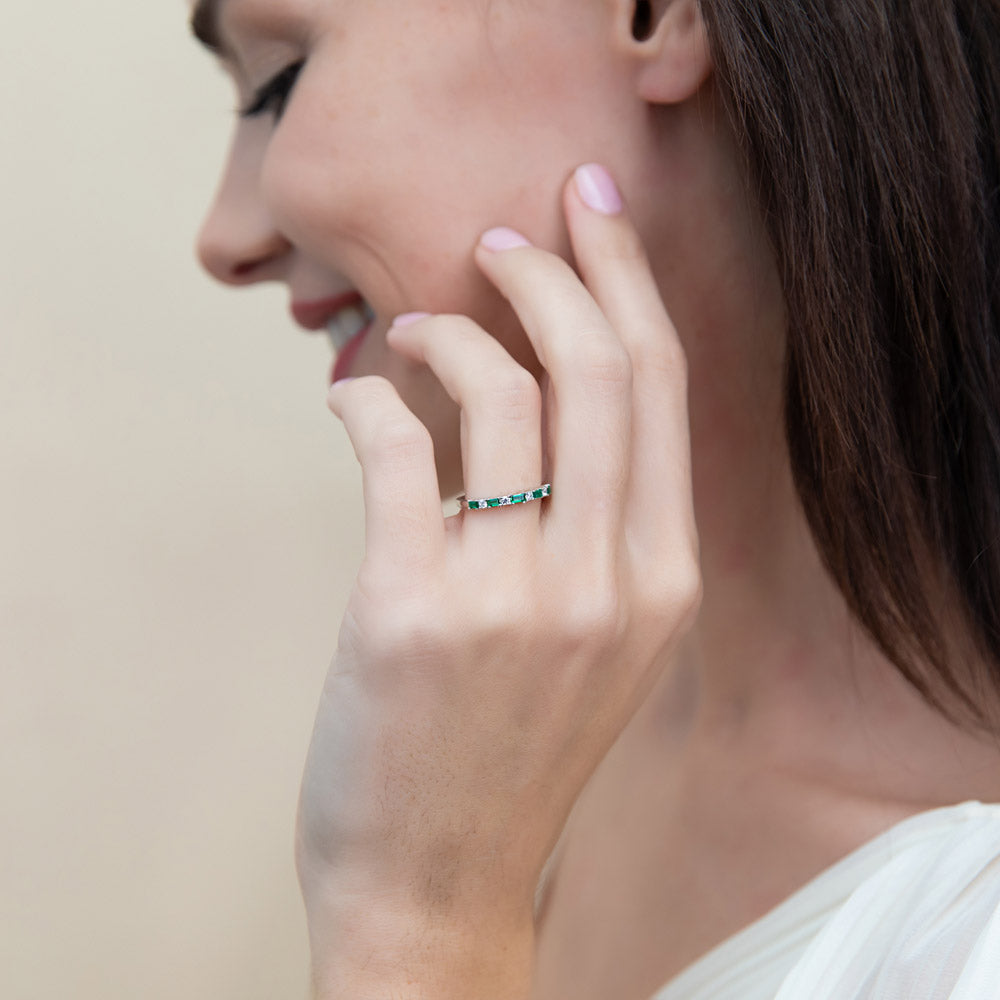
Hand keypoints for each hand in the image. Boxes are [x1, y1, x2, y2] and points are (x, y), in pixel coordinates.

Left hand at [296, 164, 699, 998]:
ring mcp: (514, 598)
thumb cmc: (510, 751)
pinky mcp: (413, 609)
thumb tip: (532, 391)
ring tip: (406, 327)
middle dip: (549, 272)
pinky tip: (348, 393)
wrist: (438, 878)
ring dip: (448, 331)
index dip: (627, 284)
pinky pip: (396, 448)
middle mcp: (606, 583)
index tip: (591, 216)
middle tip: (502, 235)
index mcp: (664, 582)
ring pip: (500, 393)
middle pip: (599, 369)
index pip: (660, 390)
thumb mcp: (597, 643)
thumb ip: (594, 528)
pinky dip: (364, 397)